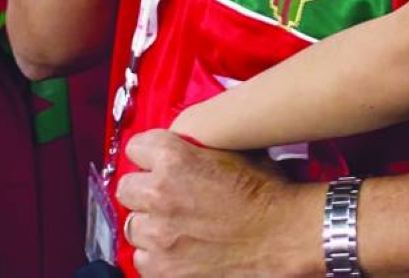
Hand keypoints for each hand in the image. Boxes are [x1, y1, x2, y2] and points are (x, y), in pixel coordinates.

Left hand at [116, 129, 322, 276]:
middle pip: (126, 187)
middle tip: (166, 195)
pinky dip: (157, 254)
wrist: (281, 234)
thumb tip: (182, 144)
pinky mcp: (162, 268)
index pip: (136, 148)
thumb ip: (196, 147)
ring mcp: (158, 234)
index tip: (158, 161)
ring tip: (175, 224)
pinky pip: (142, 258)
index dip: (149, 154)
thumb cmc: (264, 189)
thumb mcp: (231, 150)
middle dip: (144, 190)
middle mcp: (159, 193)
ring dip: (150, 224)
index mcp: (174, 157)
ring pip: (133, 225)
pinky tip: (179, 247)